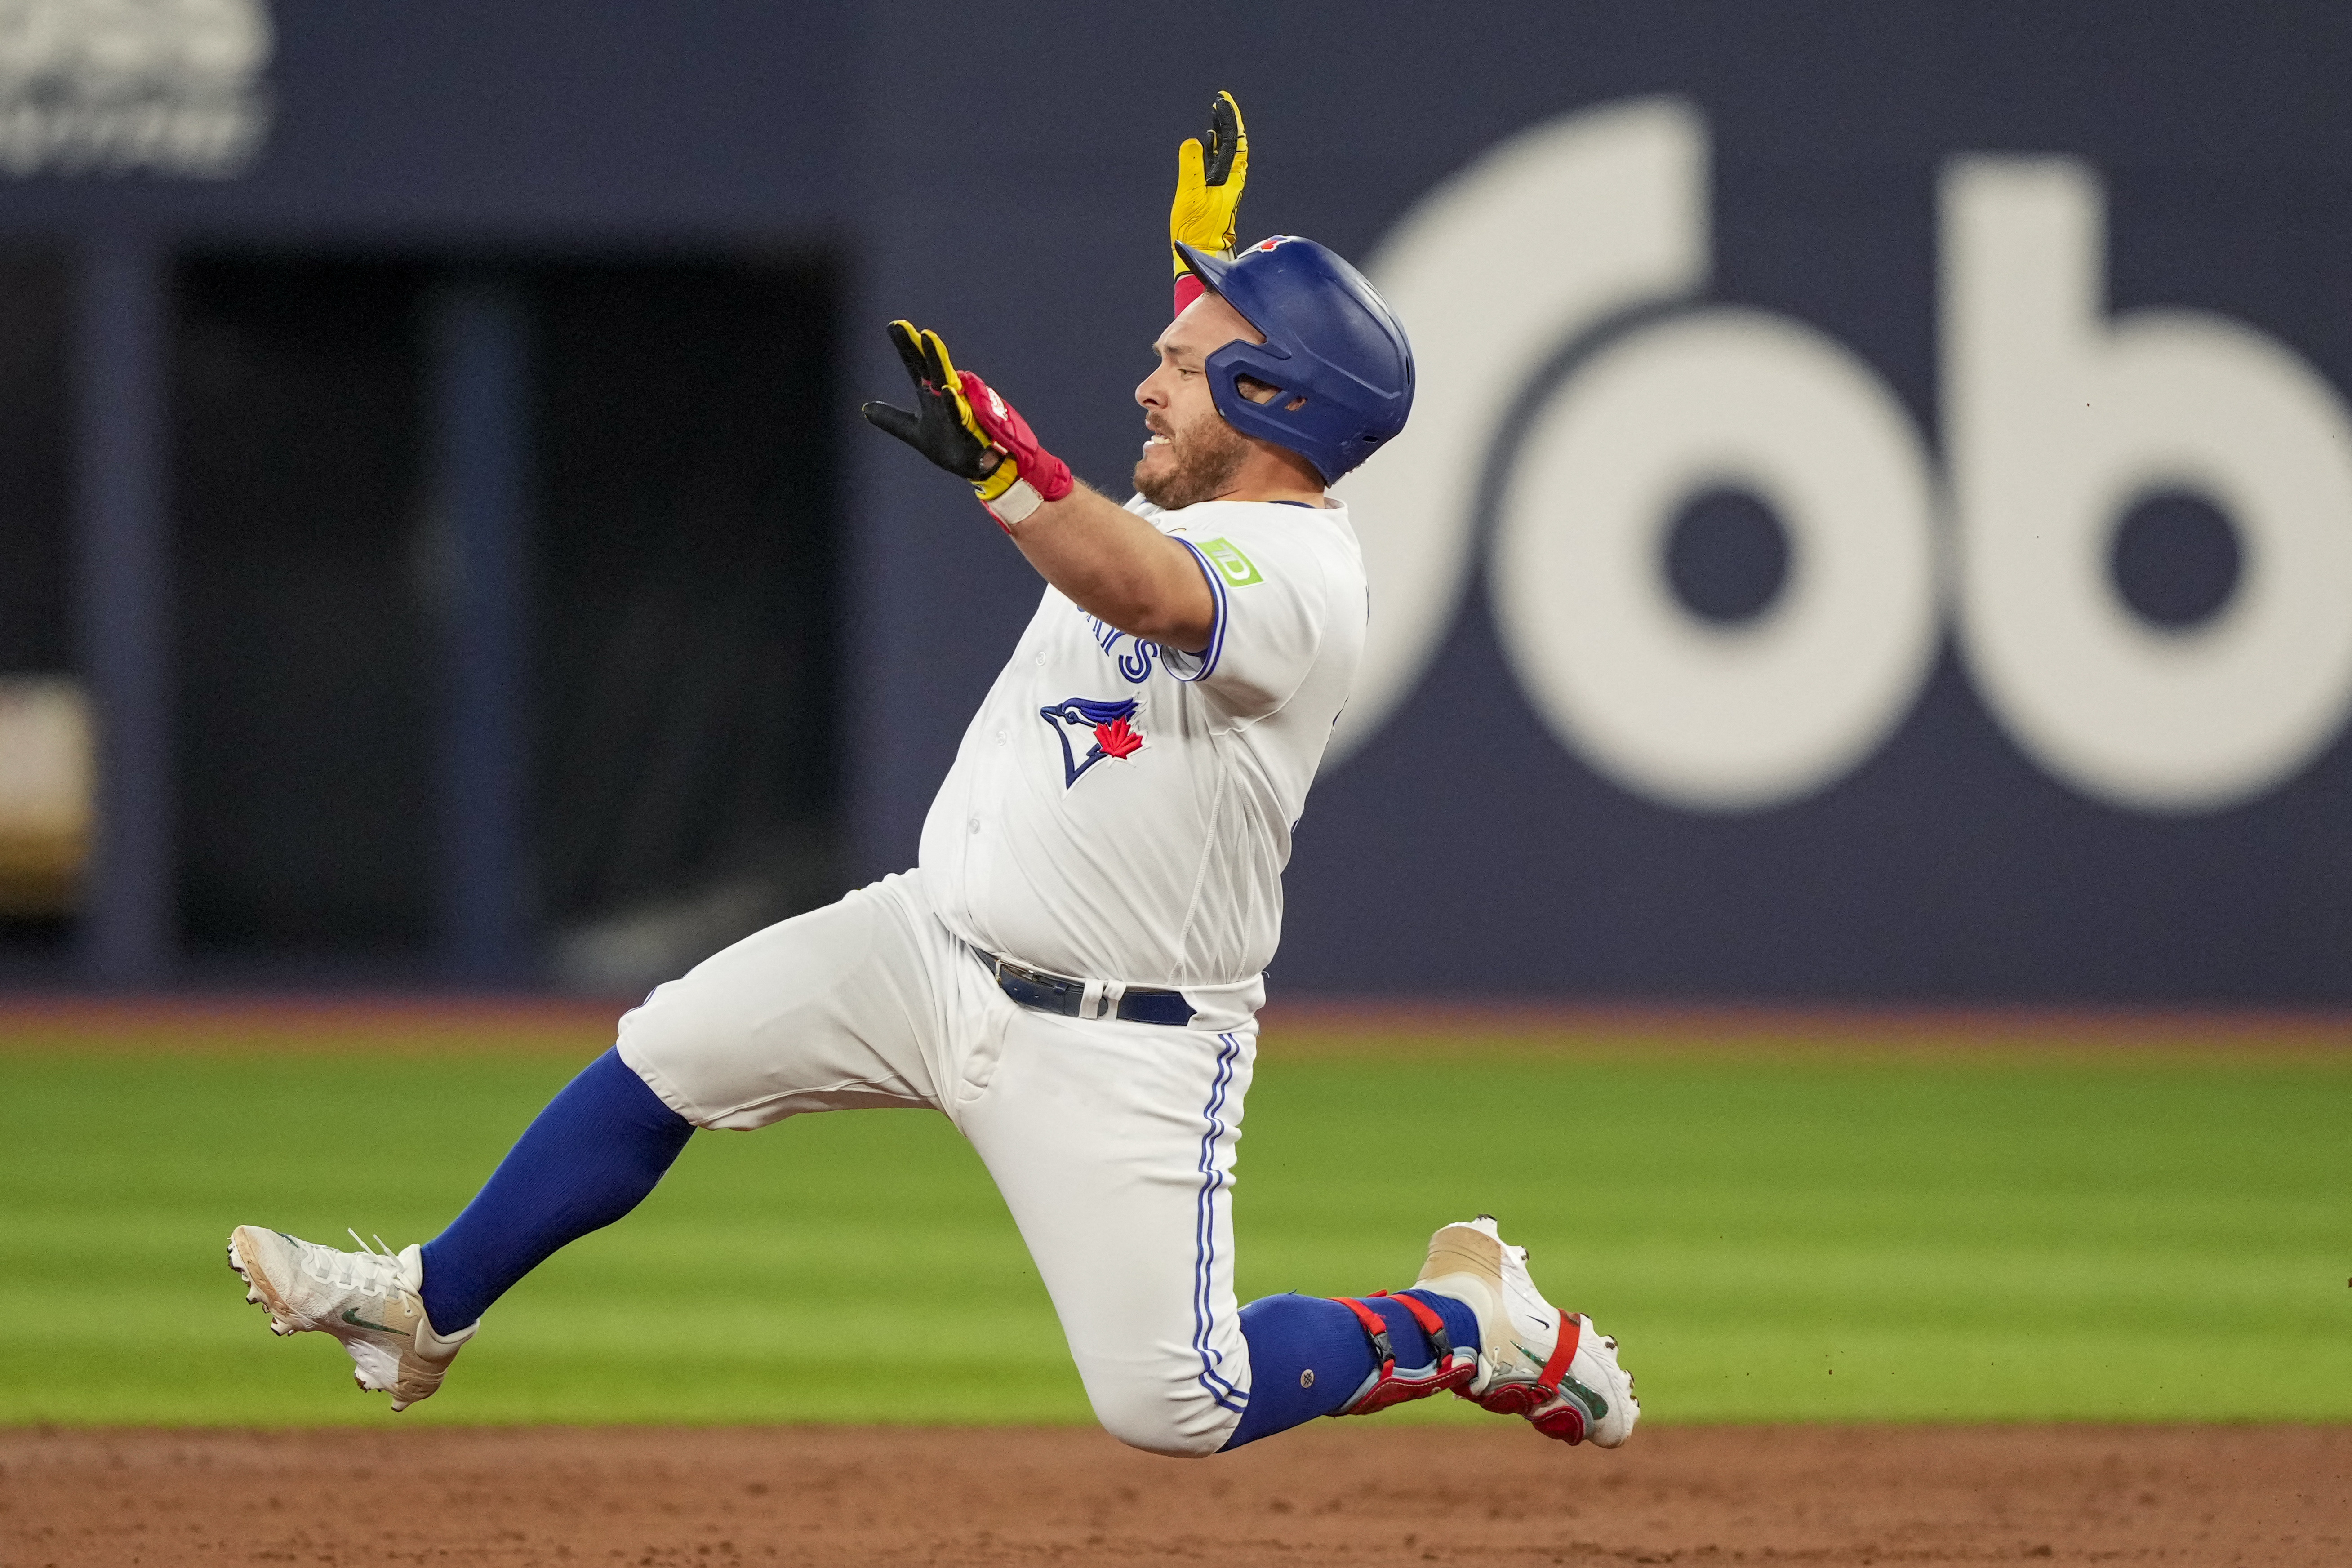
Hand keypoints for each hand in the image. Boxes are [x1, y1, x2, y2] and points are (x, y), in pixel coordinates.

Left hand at [861, 320, 1072, 525]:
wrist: (983, 470)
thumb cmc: (951, 447)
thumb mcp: (915, 433)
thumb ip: (892, 419)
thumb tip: (864, 409)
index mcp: (932, 395)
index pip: (917, 366)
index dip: (906, 347)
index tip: (894, 325)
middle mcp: (946, 396)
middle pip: (930, 366)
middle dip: (918, 344)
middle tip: (900, 325)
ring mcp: (960, 409)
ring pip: (946, 380)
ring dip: (937, 359)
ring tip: (927, 336)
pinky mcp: (970, 429)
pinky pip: (960, 415)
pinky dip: (953, 403)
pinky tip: (946, 390)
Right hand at [1169, 90, 1247, 277]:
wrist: (1202, 250)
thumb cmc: (1197, 227)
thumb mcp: (1192, 195)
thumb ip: (1191, 167)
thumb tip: (1193, 142)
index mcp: (1231, 177)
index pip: (1235, 140)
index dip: (1230, 118)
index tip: (1224, 101)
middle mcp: (1231, 178)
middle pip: (1233, 142)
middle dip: (1228, 120)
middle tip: (1220, 102)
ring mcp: (1224, 184)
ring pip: (1226, 151)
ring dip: (1222, 131)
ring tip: (1216, 113)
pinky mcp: (1215, 190)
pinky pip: (1217, 162)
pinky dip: (1214, 147)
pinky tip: (1207, 140)